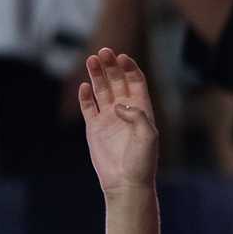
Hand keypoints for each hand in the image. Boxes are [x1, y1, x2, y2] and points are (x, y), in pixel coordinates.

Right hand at [77, 49, 159, 193]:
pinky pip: (89, 107)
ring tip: (91, 59)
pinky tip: (84, 85)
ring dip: (97, 75)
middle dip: (111, 66)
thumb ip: (137, 117)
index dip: (129, 68)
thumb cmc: (142, 162)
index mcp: (142, 110)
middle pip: (117, 82)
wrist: (125, 182)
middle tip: (103, 51)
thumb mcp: (148, 137)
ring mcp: (109, 118)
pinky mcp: (94, 127)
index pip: (136, 82)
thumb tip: (118, 105)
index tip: (122, 57)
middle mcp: (125, 111)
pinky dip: (86, 96)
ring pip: (102, 90)